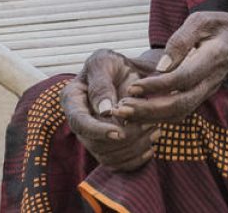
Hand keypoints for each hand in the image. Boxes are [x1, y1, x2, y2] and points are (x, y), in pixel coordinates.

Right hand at [61, 49, 159, 170]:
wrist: (122, 74)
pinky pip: (117, 165)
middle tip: (150, 124)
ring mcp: (91, 137)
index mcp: (72, 99)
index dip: (98, 131)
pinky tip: (151, 146)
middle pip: (96, 144)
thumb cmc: (112, 64)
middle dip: (126, 138)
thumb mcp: (105, 62)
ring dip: (135, 148)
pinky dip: (136, 159)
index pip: (80, 123)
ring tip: (155, 130)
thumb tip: (104, 111)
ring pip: (108, 157)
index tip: (119, 132)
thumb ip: (102, 83)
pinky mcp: (105, 147)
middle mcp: (78, 121)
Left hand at [111, 12, 227, 124]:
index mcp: (213, 58)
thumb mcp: (202, 20)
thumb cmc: (219, 27)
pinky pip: (179, 113)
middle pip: (180, 104)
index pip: (184, 78)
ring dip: (150, 117)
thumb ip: (182, 39)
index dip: (158, 85)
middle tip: (121, 108)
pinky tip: (136, 114)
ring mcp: (206, 91)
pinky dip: (157, 117)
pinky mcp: (199, 96)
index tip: (133, 87)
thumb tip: (162, 66)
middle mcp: (210, 81)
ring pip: (179, 113)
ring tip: (122, 113)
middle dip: (149, 109)